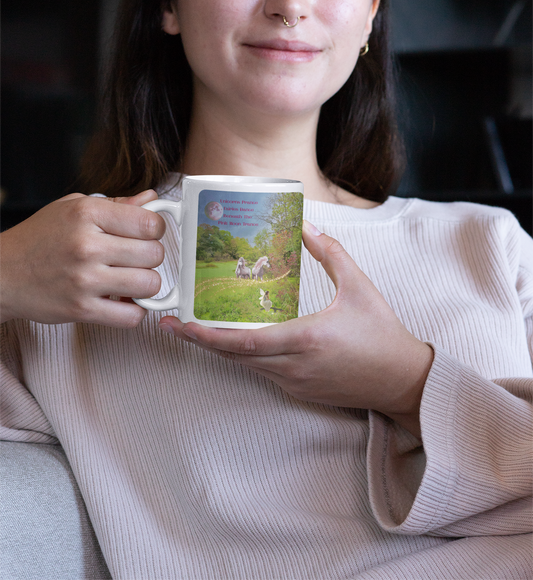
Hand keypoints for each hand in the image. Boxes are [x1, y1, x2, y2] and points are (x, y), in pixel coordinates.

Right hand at [0, 190, 165, 327]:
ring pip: (149, 285)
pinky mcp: (81, 310)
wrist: (2, 274)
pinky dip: (134, 311)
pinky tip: (121, 301)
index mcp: (87, 214)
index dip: (155, 230)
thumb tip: (152, 199)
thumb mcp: (73, 207)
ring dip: (145, 285)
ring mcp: (84, 280)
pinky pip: (132, 316)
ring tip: (129, 279)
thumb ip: (117, 204)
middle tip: (134, 258)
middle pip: (154, 254)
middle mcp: (87, 245)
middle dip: (150, 257)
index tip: (146, 234)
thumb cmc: (39, 238)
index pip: (149, 222)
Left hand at [160, 221, 432, 436]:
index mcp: (305, 338)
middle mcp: (293, 365)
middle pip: (234, 356)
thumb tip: (305, 227)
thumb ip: (331, 254)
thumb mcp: (360, 286)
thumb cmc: (383, 334)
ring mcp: (294, 382)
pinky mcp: (299, 390)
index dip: (206, 335)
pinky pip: (261, 372)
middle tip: (172, 324)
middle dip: (199, 342)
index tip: (179, 325)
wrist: (402, 381)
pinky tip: (233, 339)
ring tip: (195, 327)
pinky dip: (242, 356)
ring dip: (219, 349)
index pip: (243, 341)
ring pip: (245, 366)